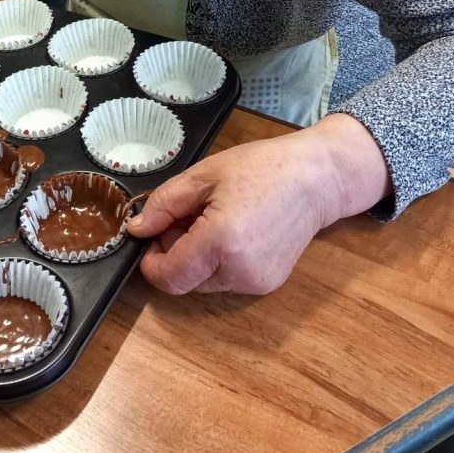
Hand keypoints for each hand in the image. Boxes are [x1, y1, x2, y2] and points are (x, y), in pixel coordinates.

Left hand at [126, 113, 390, 294]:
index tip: (151, 236)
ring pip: (204, 283)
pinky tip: (232, 230)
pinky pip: (226, 280)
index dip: (151, 262)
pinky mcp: (267, 284)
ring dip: (196, 258)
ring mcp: (256, 283)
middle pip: (185, 282)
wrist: (317, 179)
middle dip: (174, 253)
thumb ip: (164, 204)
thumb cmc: (262, 168)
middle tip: (186, 216)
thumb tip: (136, 229)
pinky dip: (218, 261)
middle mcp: (240, 271)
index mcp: (221, 242)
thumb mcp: (204, 175)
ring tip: (212, 219)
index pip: (169, 277)